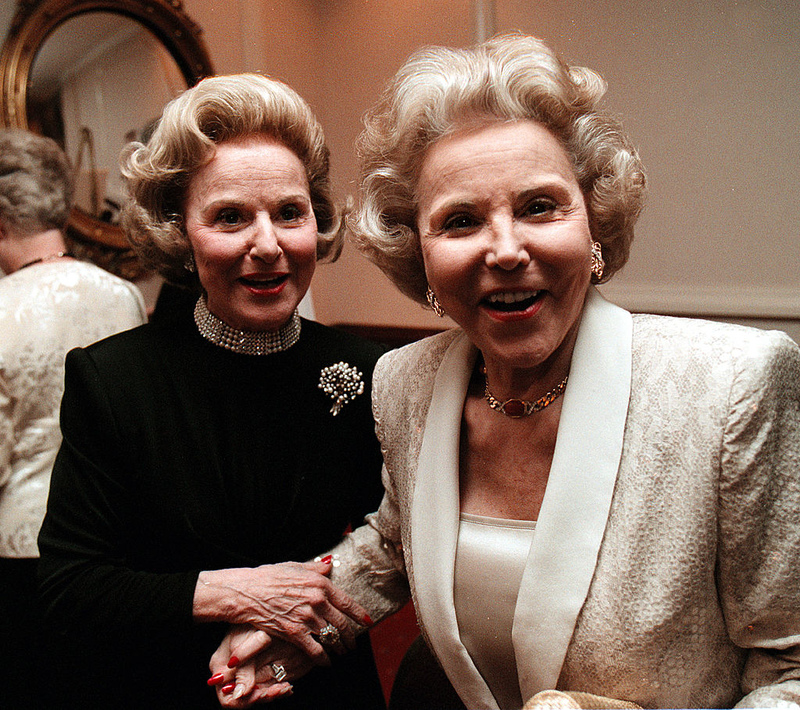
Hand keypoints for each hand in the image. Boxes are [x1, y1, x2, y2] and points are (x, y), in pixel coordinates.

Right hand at [194, 559, 369, 661]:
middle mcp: (317, 601)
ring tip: (341, 651)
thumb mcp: (295, 566)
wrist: (248, 592)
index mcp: (320, 584)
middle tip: (353, 643)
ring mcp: (307, 618)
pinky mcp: (294, 633)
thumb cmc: (269, 577)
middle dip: (350, 636)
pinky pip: (314, 650)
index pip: (347, 602)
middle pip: (341, 623)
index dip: (360, 614)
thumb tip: (329, 565)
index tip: (367, 621)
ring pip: (330, 637)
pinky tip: (326, 662)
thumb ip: (315, 568)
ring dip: (338, 647)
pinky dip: (322, 658)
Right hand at [208, 626, 315, 705]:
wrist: (275, 609)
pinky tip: (287, 686)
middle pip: (243, 699)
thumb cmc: (259, 617)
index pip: (227, 697)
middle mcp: (232, 672)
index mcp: (222, 664)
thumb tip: (240, 693)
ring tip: (285, 687)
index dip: (243, 700)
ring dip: (272, 694)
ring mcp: (247, 671)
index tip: (261, 693)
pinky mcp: (261, 669)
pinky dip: (278, 689)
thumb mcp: (251, 640)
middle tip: (279, 690)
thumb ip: (244, 668)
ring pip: (257, 695)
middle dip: (261, 697)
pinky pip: (268, 688)